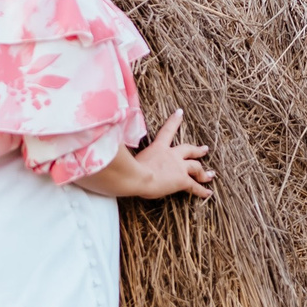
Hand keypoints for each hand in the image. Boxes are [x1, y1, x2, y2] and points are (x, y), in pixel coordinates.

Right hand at [83, 108, 212, 200]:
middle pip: (187, 150)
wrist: (136, 178)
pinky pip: (194, 187)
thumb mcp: (120, 153)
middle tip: (204, 148)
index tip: (180, 112)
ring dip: (203, 171)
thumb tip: (95, 134)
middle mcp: (170, 156)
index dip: (174, 121)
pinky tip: (209, 194)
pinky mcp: (181, 181)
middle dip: (196, 149)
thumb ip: (113, 144)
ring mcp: (178, 168)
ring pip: (195, 168)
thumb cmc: (126, 167)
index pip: (167, 131)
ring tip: (211, 174)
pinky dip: (202, 191)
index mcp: (157, 148)